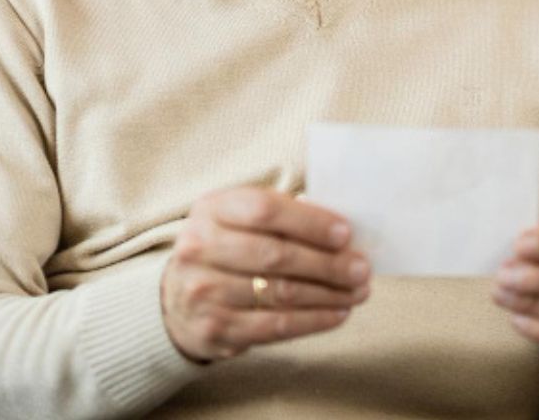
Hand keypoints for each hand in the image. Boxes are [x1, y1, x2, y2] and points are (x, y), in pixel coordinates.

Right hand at [160, 187, 370, 362]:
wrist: (177, 300)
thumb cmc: (226, 250)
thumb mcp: (240, 220)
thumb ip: (282, 217)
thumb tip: (341, 230)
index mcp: (211, 209)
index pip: (264, 209)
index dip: (309, 222)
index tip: (345, 233)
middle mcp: (199, 248)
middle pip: (275, 255)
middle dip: (327, 264)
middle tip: (361, 268)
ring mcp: (203, 291)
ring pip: (280, 294)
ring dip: (328, 294)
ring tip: (358, 291)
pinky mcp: (215, 329)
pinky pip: (275, 326)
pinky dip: (314, 320)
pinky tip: (338, 313)